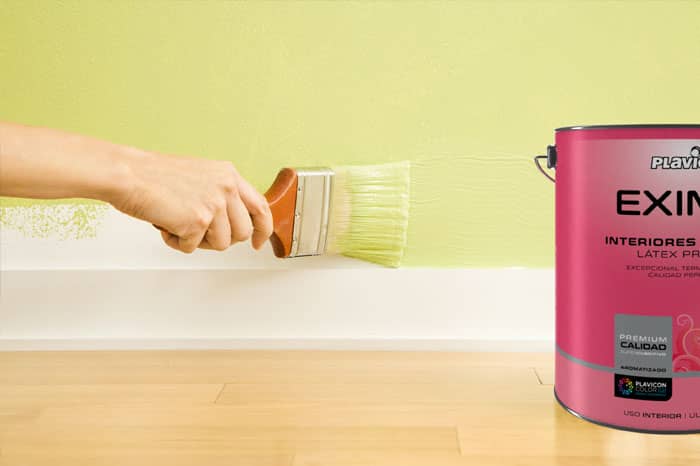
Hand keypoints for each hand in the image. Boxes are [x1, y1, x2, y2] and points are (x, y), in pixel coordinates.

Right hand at [112, 150, 272, 252]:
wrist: (128, 174)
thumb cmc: (154, 176)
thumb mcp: (201, 177)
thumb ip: (221, 195)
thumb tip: (232, 222)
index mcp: (229, 175)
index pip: (261, 206)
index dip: (263, 229)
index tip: (259, 242)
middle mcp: (226, 188)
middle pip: (242, 233)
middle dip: (221, 239)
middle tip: (198, 231)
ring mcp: (214, 204)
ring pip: (221, 244)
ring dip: (197, 241)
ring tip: (178, 223)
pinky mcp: (198, 221)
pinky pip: (192, 248)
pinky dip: (176, 242)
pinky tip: (165, 224)